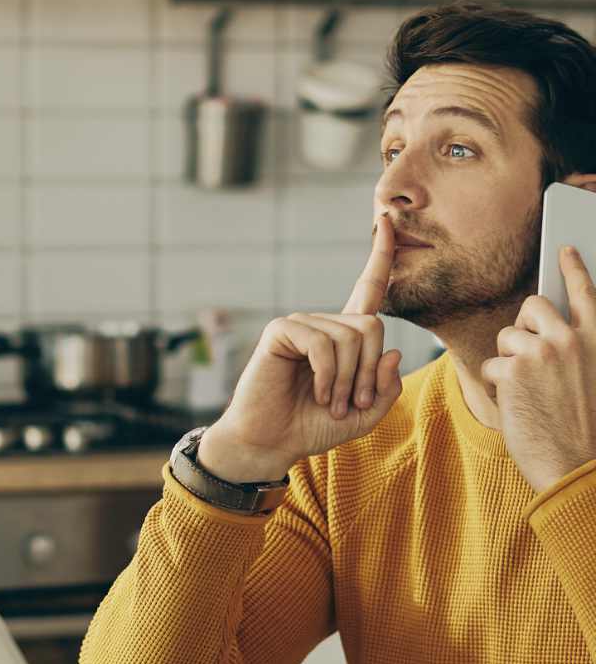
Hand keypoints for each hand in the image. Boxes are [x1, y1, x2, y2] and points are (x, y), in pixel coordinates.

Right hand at [198, 214, 403, 483]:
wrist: (271, 442)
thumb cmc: (312, 427)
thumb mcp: (365, 414)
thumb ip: (386, 388)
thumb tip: (393, 351)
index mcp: (344, 336)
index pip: (368, 288)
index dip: (381, 255)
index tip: (389, 221)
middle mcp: (324, 323)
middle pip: (371, 325)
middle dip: (370, 370)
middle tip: (354, 403)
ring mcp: (301, 324)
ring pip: (350, 337)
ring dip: (348, 380)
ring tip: (332, 404)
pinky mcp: (281, 331)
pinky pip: (323, 344)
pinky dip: (327, 375)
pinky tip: (317, 392)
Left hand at [479, 246, 595, 492]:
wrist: (575, 466)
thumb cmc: (583, 430)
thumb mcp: (591, 378)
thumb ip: (576, 350)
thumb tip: (552, 332)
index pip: (585, 292)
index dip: (572, 268)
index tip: (564, 249)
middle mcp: (571, 339)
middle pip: (532, 307)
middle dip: (523, 327)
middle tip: (528, 359)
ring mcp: (541, 351)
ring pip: (507, 337)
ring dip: (509, 362)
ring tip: (529, 392)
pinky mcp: (513, 369)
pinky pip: (492, 365)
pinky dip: (497, 386)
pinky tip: (517, 404)